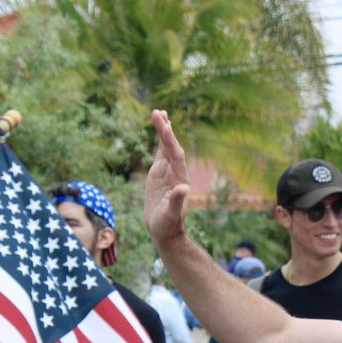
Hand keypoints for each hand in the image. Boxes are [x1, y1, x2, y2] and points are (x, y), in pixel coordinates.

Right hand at [145, 109, 190, 244]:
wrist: (166, 230)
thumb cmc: (169, 224)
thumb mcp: (172, 214)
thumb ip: (177, 201)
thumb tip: (183, 188)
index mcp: (179, 179)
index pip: (174, 155)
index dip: (169, 140)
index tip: (164, 125)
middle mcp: (175, 172)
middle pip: (170, 146)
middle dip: (165, 129)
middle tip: (158, 112)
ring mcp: (167, 172)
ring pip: (166, 147)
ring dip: (163, 130)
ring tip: (158, 112)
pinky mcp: (159, 174)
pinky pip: (160, 153)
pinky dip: (160, 140)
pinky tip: (160, 128)